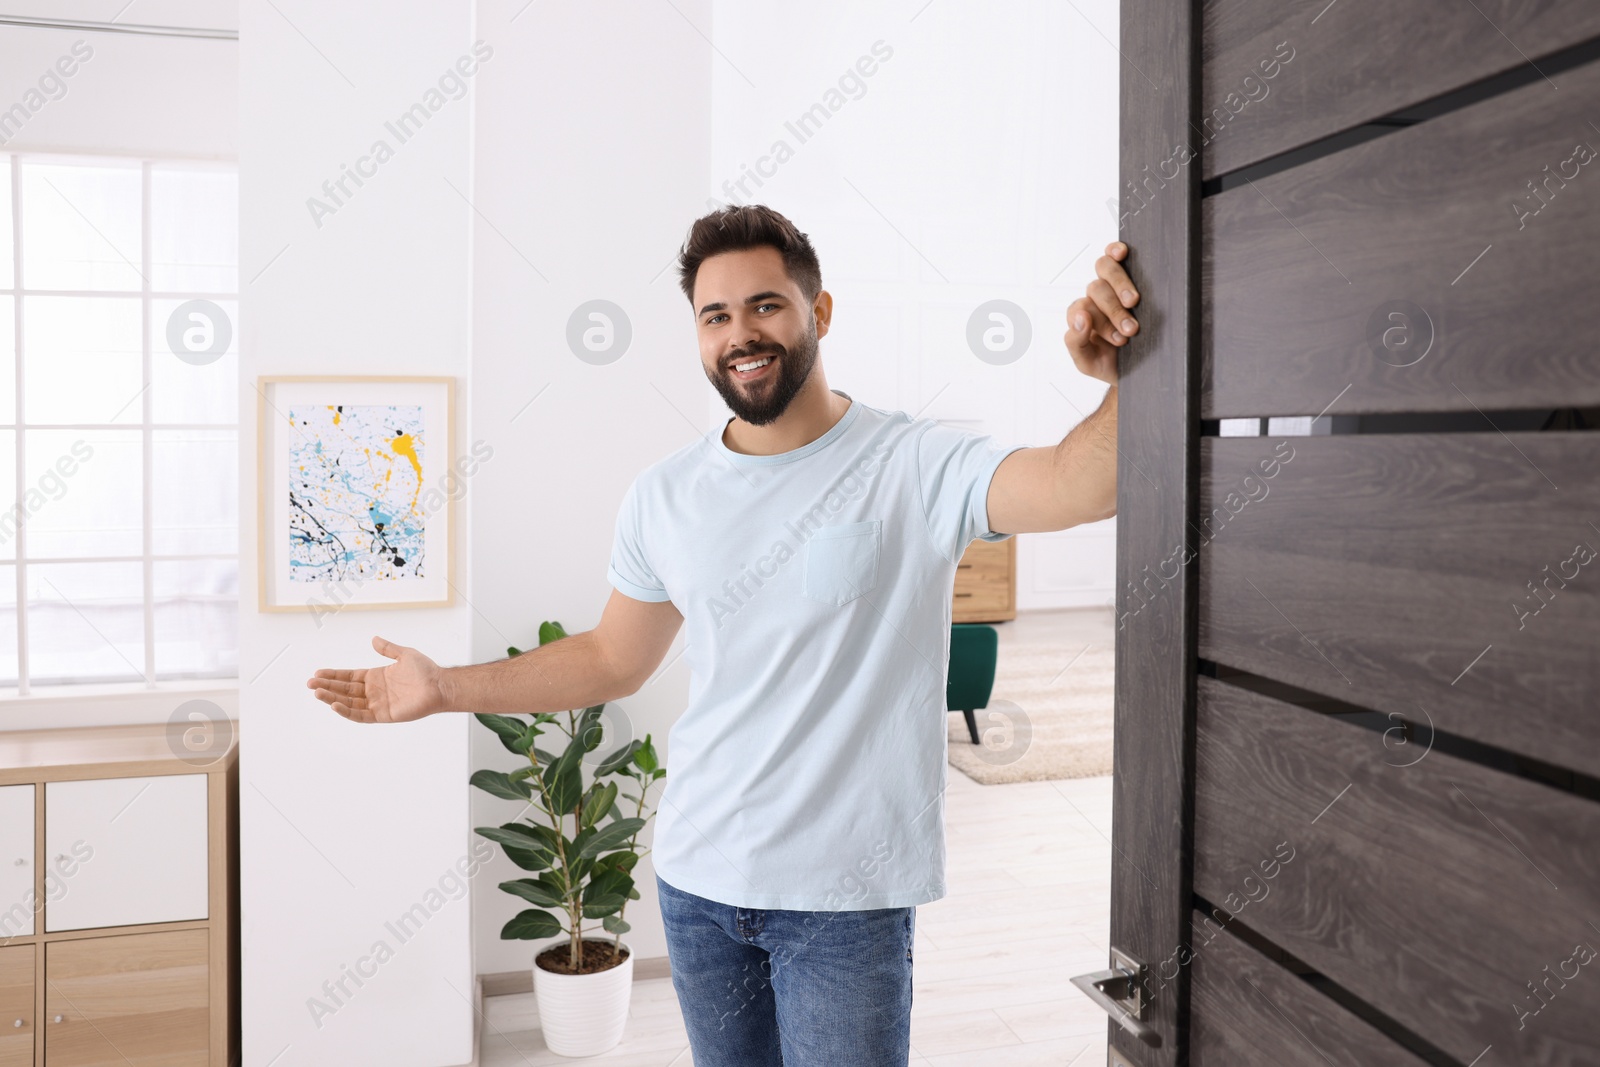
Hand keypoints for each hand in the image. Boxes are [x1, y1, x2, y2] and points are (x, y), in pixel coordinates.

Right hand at [307, 635, 447, 722]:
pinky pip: (361, 715)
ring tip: (317, 692)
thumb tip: (373, 639)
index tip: (318, 673)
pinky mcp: (383, 715)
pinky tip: (335, 705)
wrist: (439, 685)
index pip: (349, 676)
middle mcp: (374, 691)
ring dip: (332, 698)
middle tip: (310, 683)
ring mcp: (377, 704)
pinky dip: (347, 711)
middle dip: (327, 686)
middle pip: (345, 689)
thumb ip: (388, 648)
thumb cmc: (426, 671)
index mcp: (376, 677)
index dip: (333, 675)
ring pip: (349, 702)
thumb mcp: (404, 654)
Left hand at [1064, 241, 1137, 384]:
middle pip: (1096, 288)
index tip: (1120, 339)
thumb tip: (1080, 317)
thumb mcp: (1086, 362)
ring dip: (1120, 286)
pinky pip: (1113, 257)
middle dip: (1114, 310)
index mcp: (1080, 316)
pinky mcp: (1127, 278)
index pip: (1082, 307)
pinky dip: (1115, 251)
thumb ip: (1076, 342)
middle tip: (1130, 329)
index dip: (1101, 322)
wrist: (1133, 369)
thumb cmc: (1107, 364)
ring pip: (1105, 270)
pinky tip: (1121, 252)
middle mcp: (1093, 299)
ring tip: (1134, 304)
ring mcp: (1109, 287)